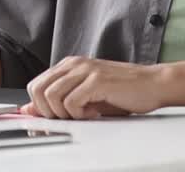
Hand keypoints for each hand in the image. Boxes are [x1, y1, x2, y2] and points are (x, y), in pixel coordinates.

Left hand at [20, 56, 166, 118]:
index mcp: (69, 66)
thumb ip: (58, 102)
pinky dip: (79, 114)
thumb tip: (31, 111)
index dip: (39, 108)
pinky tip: (94, 113)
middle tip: (68, 119)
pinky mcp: (97, 80)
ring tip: (84, 115)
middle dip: (48, 112)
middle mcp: (74, 64)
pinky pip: (71, 101)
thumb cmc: (123, 92)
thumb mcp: (86, 98)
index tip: (53, 120)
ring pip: (51, 96)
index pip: (35, 86)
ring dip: (65, 114)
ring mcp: (85, 70)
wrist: (153, 84)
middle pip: (38, 90)